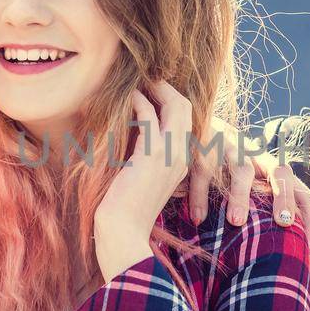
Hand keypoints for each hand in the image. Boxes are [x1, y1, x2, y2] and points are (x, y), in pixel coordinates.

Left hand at [93, 80, 194, 282]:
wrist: (123, 231)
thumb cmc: (124, 210)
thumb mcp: (139, 178)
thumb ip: (141, 156)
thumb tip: (129, 133)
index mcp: (180, 163)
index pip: (185, 122)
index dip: (170, 102)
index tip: (152, 90)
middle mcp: (181, 156)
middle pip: (186, 108)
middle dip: (167, 89)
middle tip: (148, 78)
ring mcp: (170, 154)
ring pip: (176, 106)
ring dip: (156, 89)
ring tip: (140, 81)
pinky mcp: (152, 153)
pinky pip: (149, 116)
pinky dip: (139, 103)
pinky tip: (127, 98)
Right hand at [183, 119, 309, 251]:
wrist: (201, 127)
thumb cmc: (232, 171)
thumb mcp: (256, 188)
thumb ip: (268, 212)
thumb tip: (287, 252)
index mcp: (277, 173)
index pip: (305, 195)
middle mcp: (260, 158)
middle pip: (281, 173)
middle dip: (284, 198)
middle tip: (283, 223)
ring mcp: (233, 150)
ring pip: (243, 170)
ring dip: (240, 195)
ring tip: (236, 221)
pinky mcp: (206, 148)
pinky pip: (205, 171)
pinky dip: (200, 195)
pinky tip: (198, 218)